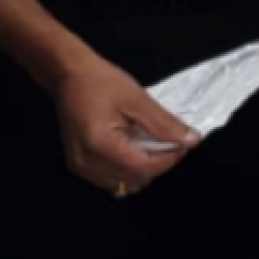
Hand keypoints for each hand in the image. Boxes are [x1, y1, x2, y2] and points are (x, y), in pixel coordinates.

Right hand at [48, 53, 198, 195]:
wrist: (69, 75)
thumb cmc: (99, 82)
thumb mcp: (137, 99)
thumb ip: (164, 124)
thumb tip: (190, 139)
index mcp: (100, 146)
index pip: (143, 168)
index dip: (169, 159)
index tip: (184, 144)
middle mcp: (87, 163)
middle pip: (134, 179)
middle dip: (157, 164)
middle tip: (170, 142)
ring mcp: (80, 166)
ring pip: (122, 183)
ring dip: (142, 168)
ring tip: (150, 143)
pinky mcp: (79, 164)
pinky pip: (110, 178)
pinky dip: (126, 168)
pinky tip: (132, 148)